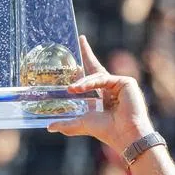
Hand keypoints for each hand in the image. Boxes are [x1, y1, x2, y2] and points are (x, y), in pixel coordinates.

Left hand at [48, 36, 154, 152]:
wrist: (124, 135)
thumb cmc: (107, 131)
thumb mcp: (82, 124)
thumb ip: (67, 123)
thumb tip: (49, 126)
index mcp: (103, 97)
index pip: (91, 78)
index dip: (84, 66)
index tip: (77, 53)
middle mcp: (111, 88)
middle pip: (96, 68)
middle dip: (87, 54)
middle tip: (80, 40)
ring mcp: (119, 84)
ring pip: (96, 76)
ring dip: (82, 82)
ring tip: (71, 90)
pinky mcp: (125, 82)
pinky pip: (104, 78)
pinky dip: (91, 83)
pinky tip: (79, 88)